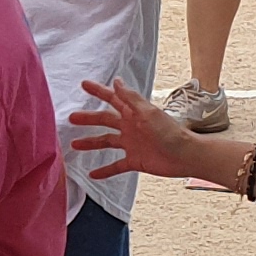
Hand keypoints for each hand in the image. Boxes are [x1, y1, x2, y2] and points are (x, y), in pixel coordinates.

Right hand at [69, 77, 207, 184]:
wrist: (184, 155)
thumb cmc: (169, 131)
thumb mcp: (147, 112)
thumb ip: (130, 98)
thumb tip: (116, 81)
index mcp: (133, 112)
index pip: (112, 99)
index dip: (98, 91)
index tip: (84, 85)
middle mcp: (130, 126)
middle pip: (104, 120)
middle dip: (88, 119)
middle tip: (71, 118)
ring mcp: (131, 144)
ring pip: (106, 142)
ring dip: (90, 143)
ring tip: (73, 145)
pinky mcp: (135, 160)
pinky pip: (116, 166)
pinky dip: (105, 170)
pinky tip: (92, 174)